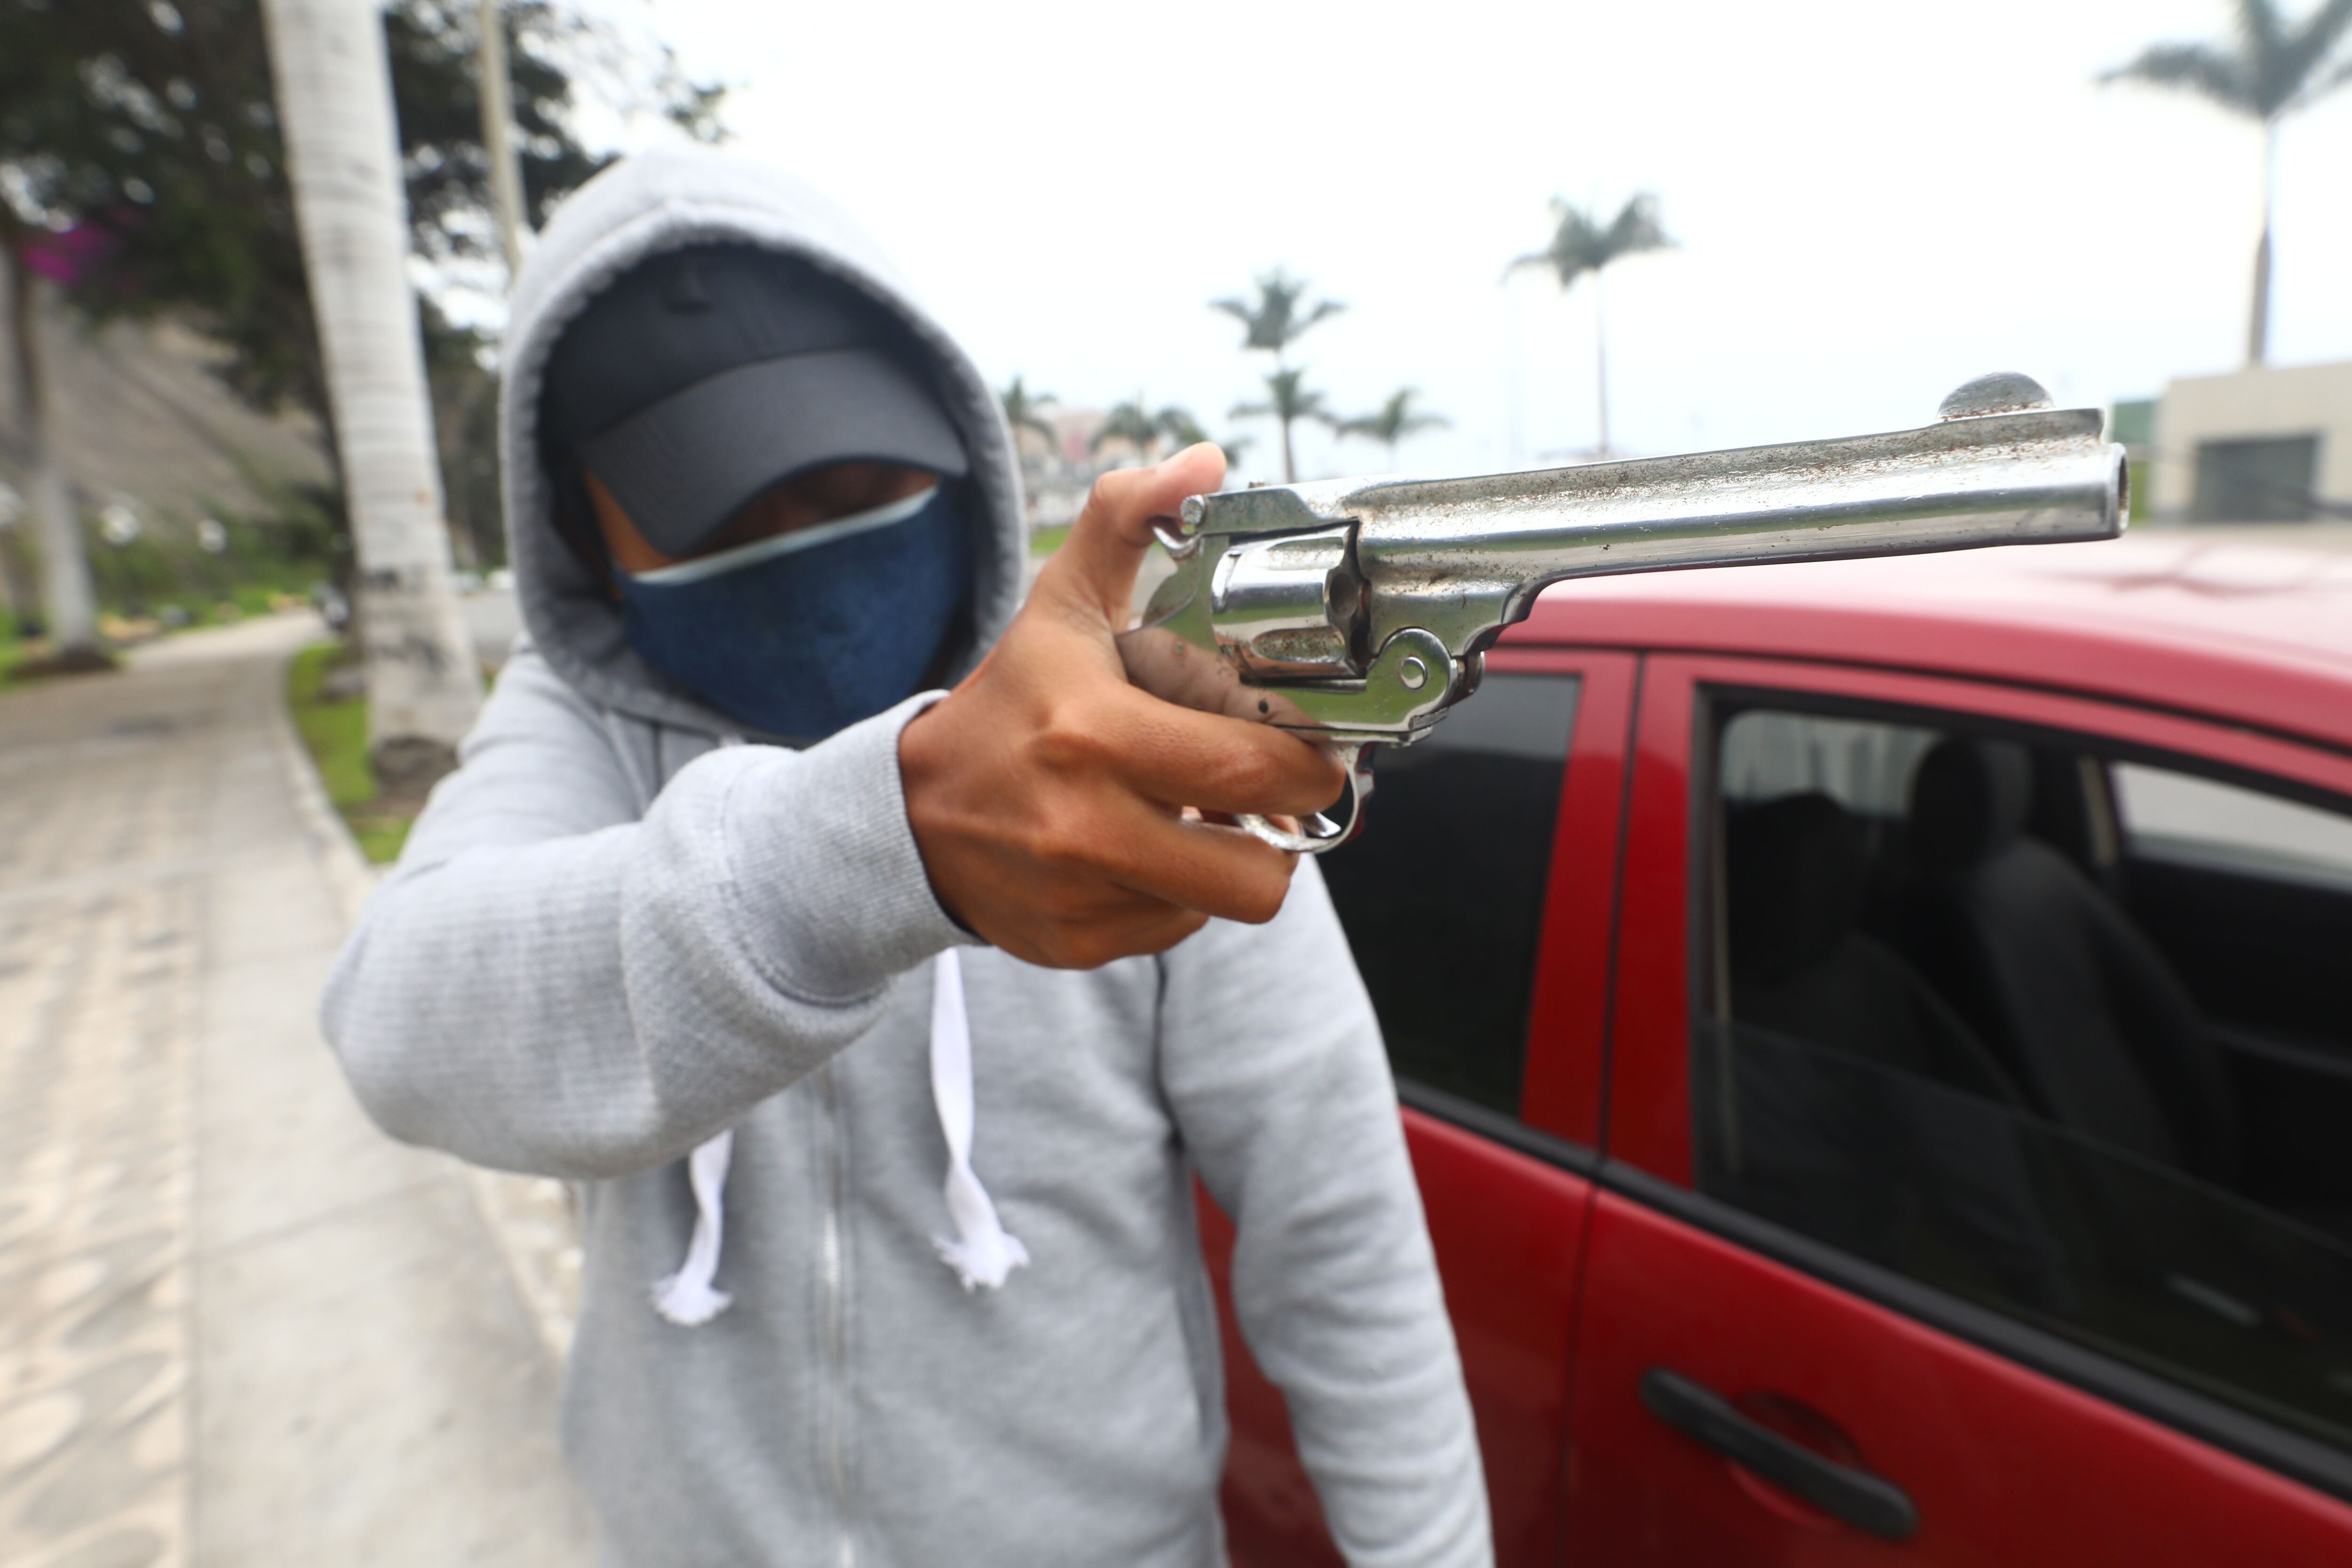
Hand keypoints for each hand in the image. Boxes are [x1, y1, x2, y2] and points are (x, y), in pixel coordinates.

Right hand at [900, 445, 1344, 968]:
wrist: (911, 812)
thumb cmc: (1007, 704)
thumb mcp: (1060, 604)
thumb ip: (1128, 520)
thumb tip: (1202, 463)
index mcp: (1090, 732)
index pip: (1246, 769)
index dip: (1307, 767)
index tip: (1313, 748)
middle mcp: (1083, 823)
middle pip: (1254, 871)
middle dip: (1287, 831)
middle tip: (1275, 792)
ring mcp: (1079, 893)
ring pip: (1221, 904)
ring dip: (1232, 863)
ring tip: (1206, 818)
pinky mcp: (1075, 943)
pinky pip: (1175, 931)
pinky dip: (1178, 896)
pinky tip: (1149, 851)